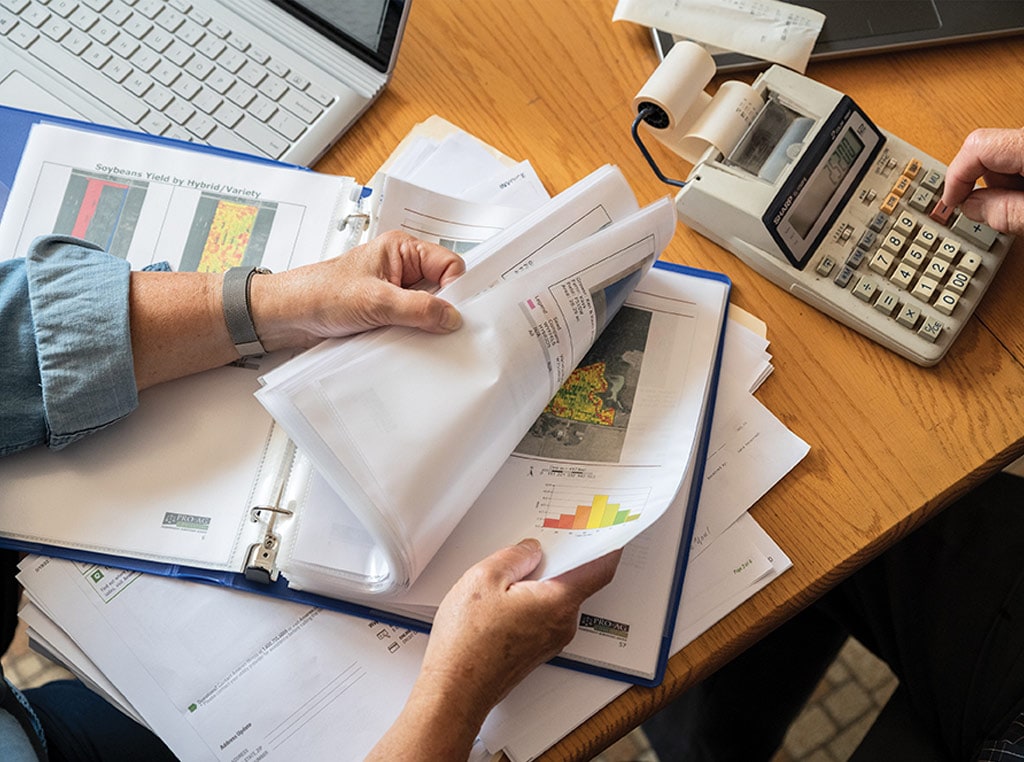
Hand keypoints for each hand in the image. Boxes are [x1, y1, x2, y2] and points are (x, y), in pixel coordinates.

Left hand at [251, 230, 464, 350]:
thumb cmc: (321, 294)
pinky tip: (411, 345)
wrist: (287, 315)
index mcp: (402, 249)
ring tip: (424, 340)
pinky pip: (413, 324)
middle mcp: (402, 268)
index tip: (458, 314)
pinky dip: (414, 335)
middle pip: (442, 288)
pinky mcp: (386, 312)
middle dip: (443, 310)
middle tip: (446, 332)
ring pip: (428, 309)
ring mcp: (395, 291)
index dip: (457, 289)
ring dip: (426, 326)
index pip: (449, 265)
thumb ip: (418, 309)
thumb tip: (452, 317)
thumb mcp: (376, 301)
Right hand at [367, 539, 620, 760]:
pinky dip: (530, 601)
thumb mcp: (484, 579)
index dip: (606, 545)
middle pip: (575, 581)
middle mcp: (562, 624)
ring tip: (506, 574)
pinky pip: (542, 616)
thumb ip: (515, 557)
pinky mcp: (535, 651)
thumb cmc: (467, 644)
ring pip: (556, 599)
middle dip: (559, 560)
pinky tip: (502, 599)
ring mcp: (550, 641)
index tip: (606, 529)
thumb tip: (532, 550)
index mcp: (558, 601)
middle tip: (539, 542)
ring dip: (539, 582)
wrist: (454, 691)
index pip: (600, 568)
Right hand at [941, 128, 1023, 235]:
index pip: (976, 147)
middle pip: (989, 151)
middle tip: (1000, 212)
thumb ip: (1006, 212)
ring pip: (1006, 157)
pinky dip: (1019, 180)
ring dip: (1007, 185)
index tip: (951, 202)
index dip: (956, 177)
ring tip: (1023, 207)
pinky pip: (1019, 160)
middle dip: (986, 185)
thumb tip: (973, 207)